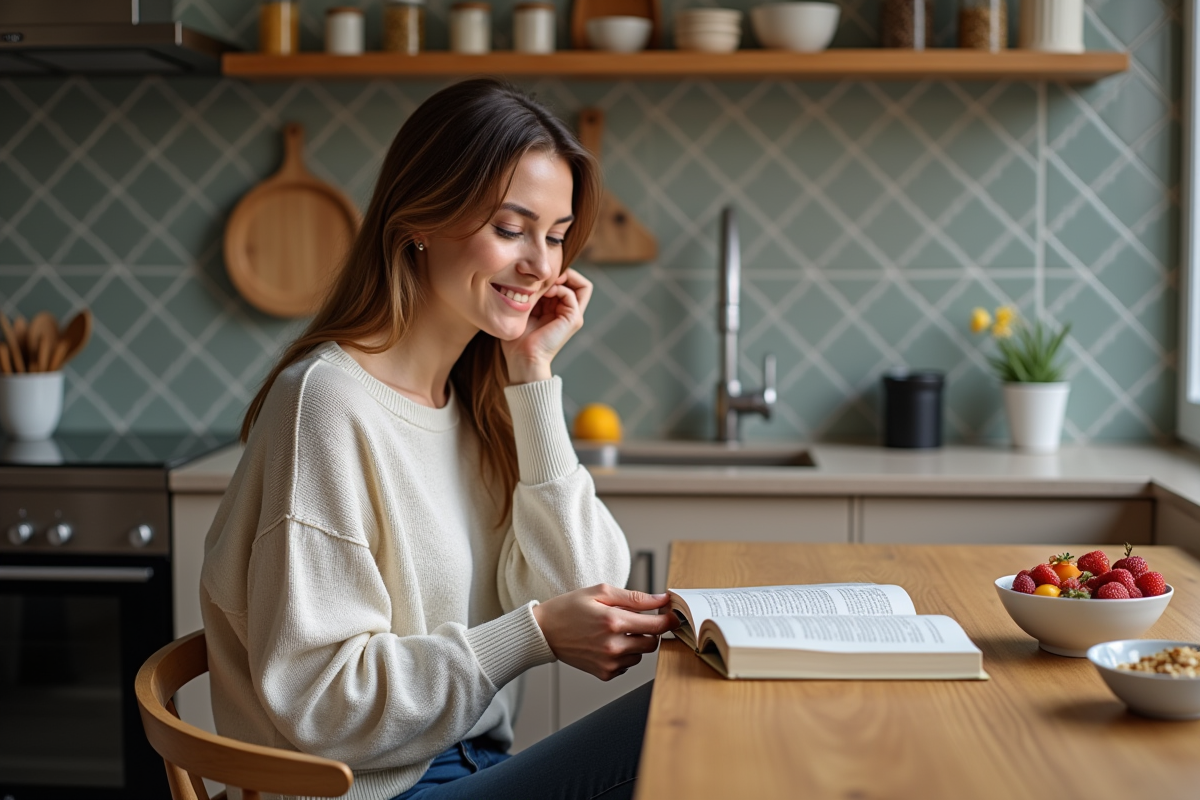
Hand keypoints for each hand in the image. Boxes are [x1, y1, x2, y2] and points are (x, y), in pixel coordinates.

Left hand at [502, 268, 592, 384]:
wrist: (522, 358)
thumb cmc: (518, 338)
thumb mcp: (526, 309)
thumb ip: (534, 294)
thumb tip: (533, 275)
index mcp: (558, 309)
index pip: (570, 282)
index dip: (559, 273)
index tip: (540, 275)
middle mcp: (569, 311)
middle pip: (578, 281)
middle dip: (563, 273)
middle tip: (545, 276)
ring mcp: (573, 316)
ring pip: (582, 285)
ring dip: (562, 280)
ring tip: (545, 286)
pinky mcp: (573, 320)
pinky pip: (572, 294)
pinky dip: (559, 289)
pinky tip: (545, 294)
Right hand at [532, 584, 679, 680]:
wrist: (544, 632)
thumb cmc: (570, 608)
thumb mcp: (601, 593)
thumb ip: (635, 597)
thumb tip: (661, 600)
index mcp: (613, 621)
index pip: (656, 626)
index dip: (668, 620)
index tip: (673, 615)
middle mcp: (613, 646)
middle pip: (652, 643)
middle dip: (649, 631)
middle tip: (635, 621)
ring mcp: (609, 663)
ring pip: (640, 655)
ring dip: (635, 643)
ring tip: (614, 632)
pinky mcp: (604, 674)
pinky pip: (627, 666)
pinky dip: (623, 655)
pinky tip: (607, 644)